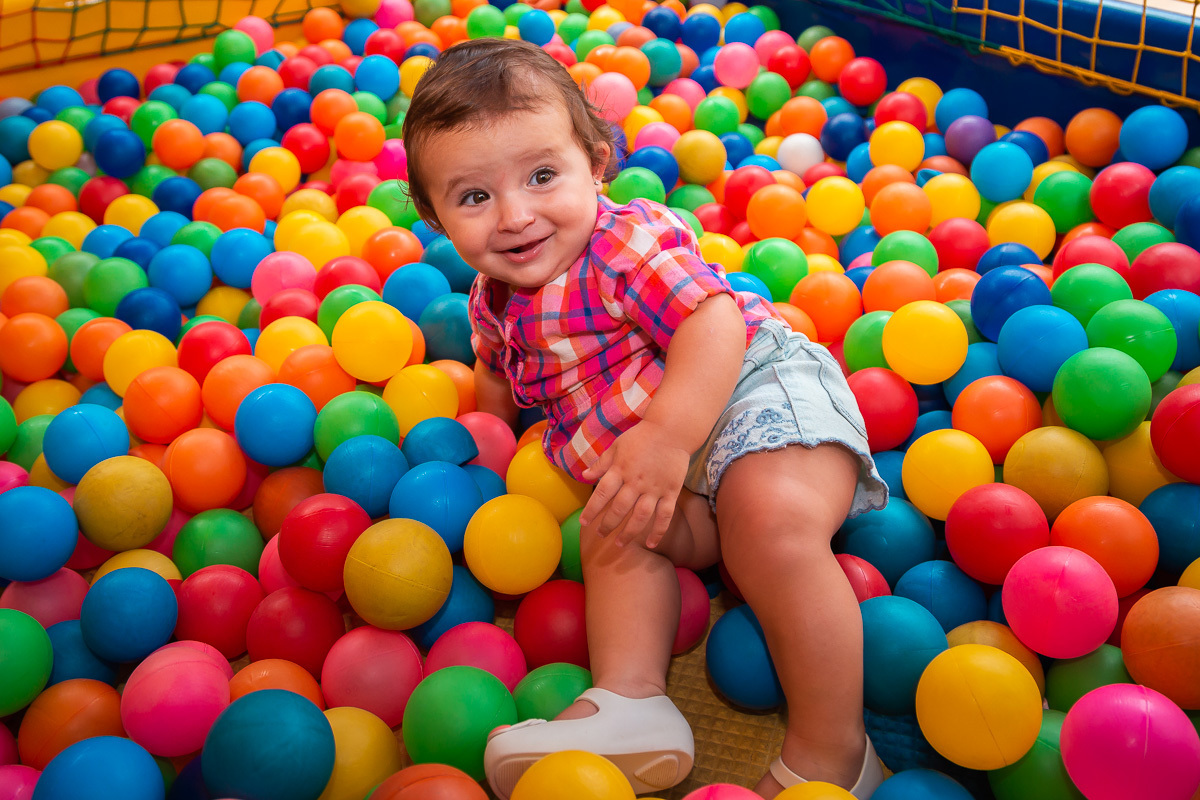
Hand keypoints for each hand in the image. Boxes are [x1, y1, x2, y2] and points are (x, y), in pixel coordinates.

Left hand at [578, 420, 689, 549]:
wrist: (672, 429)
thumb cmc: (641, 436)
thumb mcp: (617, 446)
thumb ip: (601, 463)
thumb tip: (583, 476)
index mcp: (620, 469)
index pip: (602, 494)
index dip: (592, 510)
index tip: (584, 522)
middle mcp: (636, 482)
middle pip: (619, 509)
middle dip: (608, 525)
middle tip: (600, 535)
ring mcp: (654, 488)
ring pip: (640, 516)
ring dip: (629, 533)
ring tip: (620, 544)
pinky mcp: (671, 491)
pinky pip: (665, 515)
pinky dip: (659, 531)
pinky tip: (651, 544)